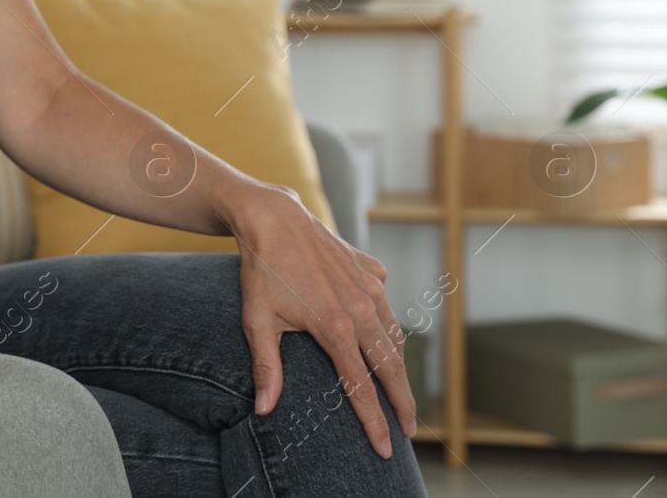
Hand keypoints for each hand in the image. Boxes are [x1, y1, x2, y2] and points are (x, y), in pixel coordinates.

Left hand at [226, 180, 416, 458]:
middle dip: (403, 402)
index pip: (363, 388)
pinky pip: (388, 304)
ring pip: (395, 336)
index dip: (376, 422)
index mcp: (336, 328)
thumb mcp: (257, 321)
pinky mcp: (370, 269)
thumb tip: (264, 409)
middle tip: (410, 430)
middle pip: (392, 367)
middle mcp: (362, 309)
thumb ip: (266, 367)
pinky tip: (386, 336)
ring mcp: (370, 287)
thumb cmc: (261, 270)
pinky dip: (391, 325)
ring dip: (400, 365)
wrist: (272, 217)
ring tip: (400, 390)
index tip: (385, 448)